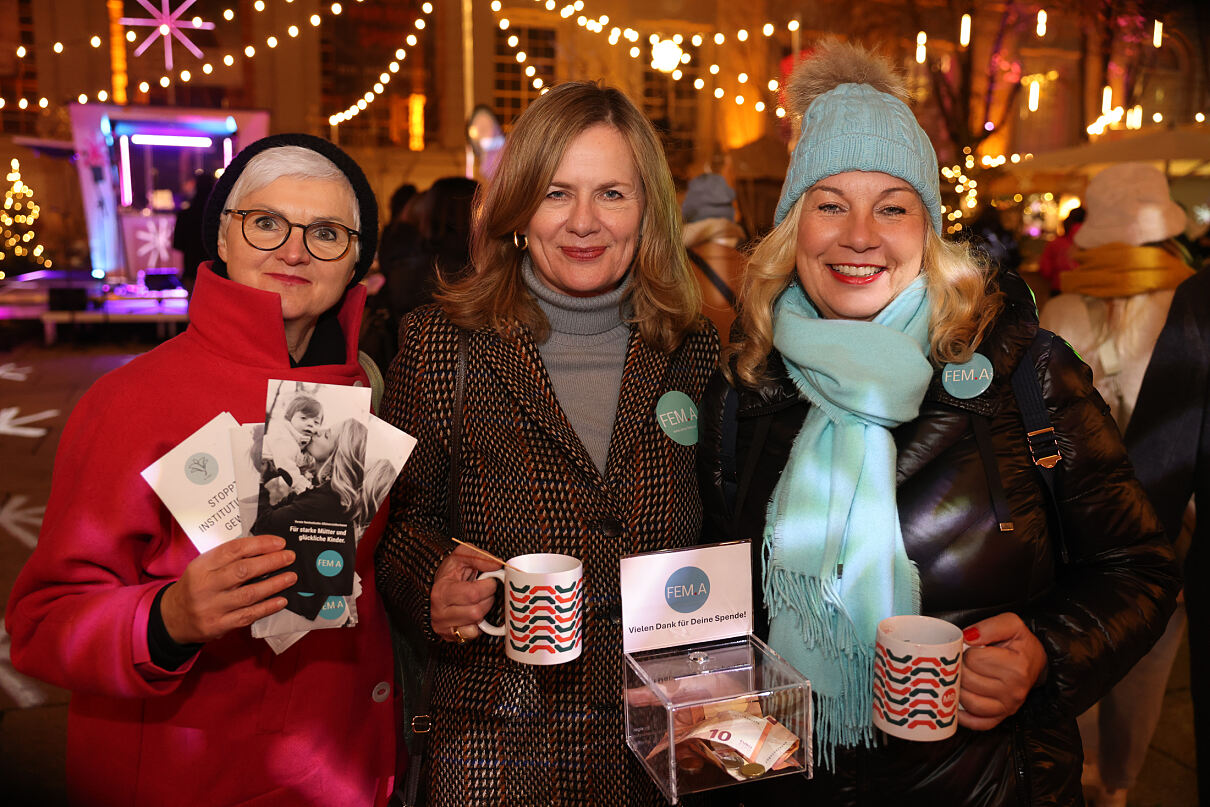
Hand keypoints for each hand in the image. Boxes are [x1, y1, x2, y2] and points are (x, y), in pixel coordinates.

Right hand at [160, 535, 296, 643]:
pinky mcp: (218, 626)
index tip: (279, 543)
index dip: (259, 544)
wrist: (173, 618)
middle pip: (243, 571)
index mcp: (201, 566)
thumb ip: (228, 558)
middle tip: (289, 557)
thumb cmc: (196, 586)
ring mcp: (212, 607)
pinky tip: (282, 600)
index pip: (233, 550)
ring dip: (274, 584)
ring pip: (249, 594)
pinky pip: (248, 615)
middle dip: (271, 562)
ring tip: (291, 577)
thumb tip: (264, 548)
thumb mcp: (203, 567)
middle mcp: (205, 586)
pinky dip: (267, 607)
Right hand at [430, 545, 499, 641]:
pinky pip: (473, 635)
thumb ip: (480, 557)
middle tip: (485, 591)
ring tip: (478, 600)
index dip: (488, 586)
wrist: (438, 587)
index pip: (474, 594)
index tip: (489, 580)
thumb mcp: (462, 556)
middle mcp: (439, 612)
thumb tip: (497, 564)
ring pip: (476, 623)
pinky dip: (478, 625)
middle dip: (488, 599)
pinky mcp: (449, 636)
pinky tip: (473, 614)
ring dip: (483, 611)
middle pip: (477, 611)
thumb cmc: (451, 572)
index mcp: (442, 591)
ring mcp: (443, 626)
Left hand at [957, 612, 1047, 730]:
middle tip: (963, 662)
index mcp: (1016, 667)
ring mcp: (1008, 706)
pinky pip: (978, 723)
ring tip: (959, 677)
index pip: (973, 660)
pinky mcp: (1001, 716)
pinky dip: (963, 717)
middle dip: (960, 668)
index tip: (972, 649)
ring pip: (968, 701)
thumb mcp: (1011, 624)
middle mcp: (1013, 690)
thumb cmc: (1020, 643)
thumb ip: (989, 626)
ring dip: (958, 689)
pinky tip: (955, 705)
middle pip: (968, 680)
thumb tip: (967, 637)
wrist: (1035, 661)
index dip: (966, 650)